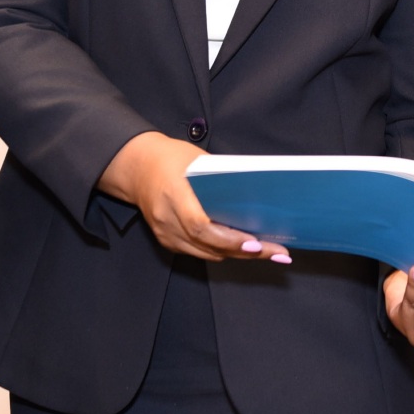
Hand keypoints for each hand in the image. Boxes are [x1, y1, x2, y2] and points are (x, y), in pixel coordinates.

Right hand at [98, 132, 289, 261]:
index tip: (255, 243)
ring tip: (268, 252)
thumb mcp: (197, 160)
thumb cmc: (169, 158)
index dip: (230, 239)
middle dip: (246, 252)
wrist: (136, 167)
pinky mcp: (167, 241)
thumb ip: (221, 180)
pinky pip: (199, 252)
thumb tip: (255, 197)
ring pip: (207, 254)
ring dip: (238, 255)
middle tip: (277, 253)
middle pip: (209, 246)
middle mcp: (167, 220)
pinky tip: (243, 247)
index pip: (201, 226)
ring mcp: (165, 234)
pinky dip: (222, 250)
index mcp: (173, 195)